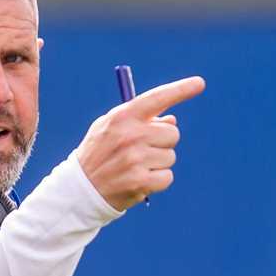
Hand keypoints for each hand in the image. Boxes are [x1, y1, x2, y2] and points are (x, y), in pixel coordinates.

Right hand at [74, 76, 204, 210]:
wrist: (76, 192)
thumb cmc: (96, 156)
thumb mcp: (108, 130)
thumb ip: (138, 120)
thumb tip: (171, 120)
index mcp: (121, 118)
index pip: (157, 98)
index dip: (180, 89)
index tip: (198, 84)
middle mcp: (130, 135)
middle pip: (172, 133)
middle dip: (162, 143)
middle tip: (140, 153)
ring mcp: (135, 159)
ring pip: (171, 156)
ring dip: (158, 164)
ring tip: (134, 169)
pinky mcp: (140, 181)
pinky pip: (167, 177)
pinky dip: (157, 182)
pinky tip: (139, 182)